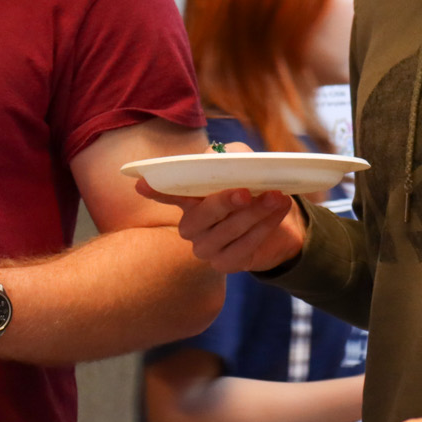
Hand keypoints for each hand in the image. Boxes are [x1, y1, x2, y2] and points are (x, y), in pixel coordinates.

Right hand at [136, 145, 307, 272]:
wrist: (279, 220)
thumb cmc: (253, 187)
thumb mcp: (243, 163)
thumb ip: (230, 157)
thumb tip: (224, 158)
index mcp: (189, 199)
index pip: (166, 194)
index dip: (155, 190)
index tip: (142, 184)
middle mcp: (192, 226)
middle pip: (200, 217)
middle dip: (223, 203)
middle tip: (245, 192)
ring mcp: (206, 248)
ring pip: (226, 232)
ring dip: (253, 214)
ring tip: (276, 197)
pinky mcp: (225, 264)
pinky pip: (242, 248)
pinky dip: (263, 229)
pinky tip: (276, 214)